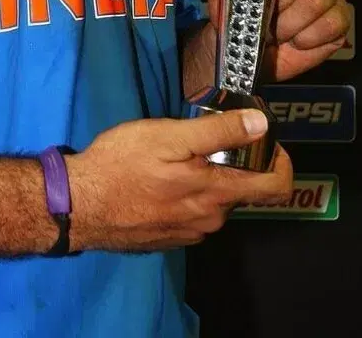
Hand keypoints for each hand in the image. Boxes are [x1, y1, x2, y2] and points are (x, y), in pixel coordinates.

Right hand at [67, 110, 292, 252]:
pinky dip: (189, 193)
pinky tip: (161, 178)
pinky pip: (194, 213)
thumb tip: (261, 124)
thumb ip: (218, 132)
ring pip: (216, 201)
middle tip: (204, 136)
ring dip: (208, 178)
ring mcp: (190, 233)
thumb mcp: (168, 136)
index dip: (281, 160)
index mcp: (217, 194)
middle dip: (234, 163)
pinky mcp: (170, 237)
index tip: (265, 139)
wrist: (80, 204)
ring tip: (176, 154)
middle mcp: (211, 220)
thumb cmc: (122, 163)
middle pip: (242, 190)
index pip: (276, 187)